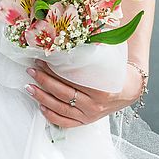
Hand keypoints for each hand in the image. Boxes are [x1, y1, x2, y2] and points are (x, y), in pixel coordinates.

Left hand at [24, 59, 144, 127]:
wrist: (129, 90)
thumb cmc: (116, 72)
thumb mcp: (108, 59)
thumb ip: (91, 51)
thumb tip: (68, 36)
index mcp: (101, 89)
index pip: (71, 80)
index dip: (53, 70)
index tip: (41, 60)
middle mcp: (94, 105)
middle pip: (63, 94)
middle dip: (44, 81)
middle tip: (32, 70)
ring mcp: (89, 116)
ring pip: (60, 109)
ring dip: (42, 97)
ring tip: (29, 87)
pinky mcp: (85, 122)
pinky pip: (65, 122)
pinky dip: (51, 115)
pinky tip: (41, 106)